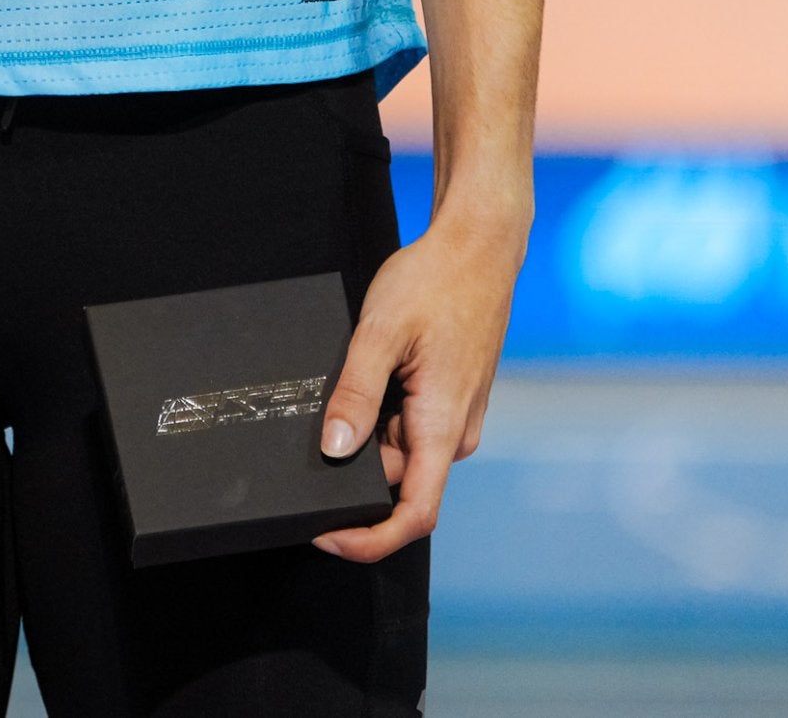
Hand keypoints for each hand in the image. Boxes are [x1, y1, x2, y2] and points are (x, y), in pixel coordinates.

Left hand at [310, 208, 524, 560]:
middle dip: (352, 467)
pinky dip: (378, 414)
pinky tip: (364, 377)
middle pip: (396, 480)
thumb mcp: (380, 333)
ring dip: (364, 432)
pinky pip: (407, 427)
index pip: (415, 515)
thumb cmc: (435, 283)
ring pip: (398, 451)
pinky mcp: (449, 401)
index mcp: (442, 428)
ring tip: (341, 383)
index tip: (325, 536)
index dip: (369, 538)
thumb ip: (355, 393)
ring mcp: (454, 418)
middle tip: (309, 428)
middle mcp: (455, 434)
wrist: (478, 249)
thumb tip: (334, 449)